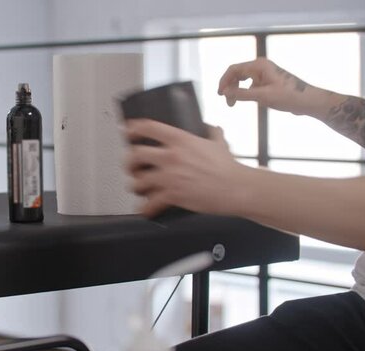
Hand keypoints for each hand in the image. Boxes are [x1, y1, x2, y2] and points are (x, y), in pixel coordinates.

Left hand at [125, 119, 248, 217]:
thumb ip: (209, 131)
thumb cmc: (228, 167)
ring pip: (138, 180)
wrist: (236, 188)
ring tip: (137, 187)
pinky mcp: (173, 195)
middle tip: (131, 166)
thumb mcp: (218, 142)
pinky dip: (145, 208)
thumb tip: (206, 126)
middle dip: (129, 162)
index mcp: (180, 140)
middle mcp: (171, 156)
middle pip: (135, 155)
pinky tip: (145, 209)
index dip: (133, 128)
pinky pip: (150, 203)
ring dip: (135, 185)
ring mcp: (170, 177)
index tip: (127, 131)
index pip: (148, 127)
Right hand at [218, 57, 311, 114]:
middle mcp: (260, 66)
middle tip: (229, 103)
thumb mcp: (262, 96)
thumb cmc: (288, 96)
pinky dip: (246, 93)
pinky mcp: (267, 81)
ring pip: (243, 80)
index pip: (234, 69)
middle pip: (237, 74)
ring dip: (237, 91)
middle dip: (230, 87)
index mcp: (259, 65)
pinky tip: (249, 102)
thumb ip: (241, 94)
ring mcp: (264, 73)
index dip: (224, 81)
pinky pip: (251, 85)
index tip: (220, 95)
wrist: (307, 100)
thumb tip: (225, 92)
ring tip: (234, 104)